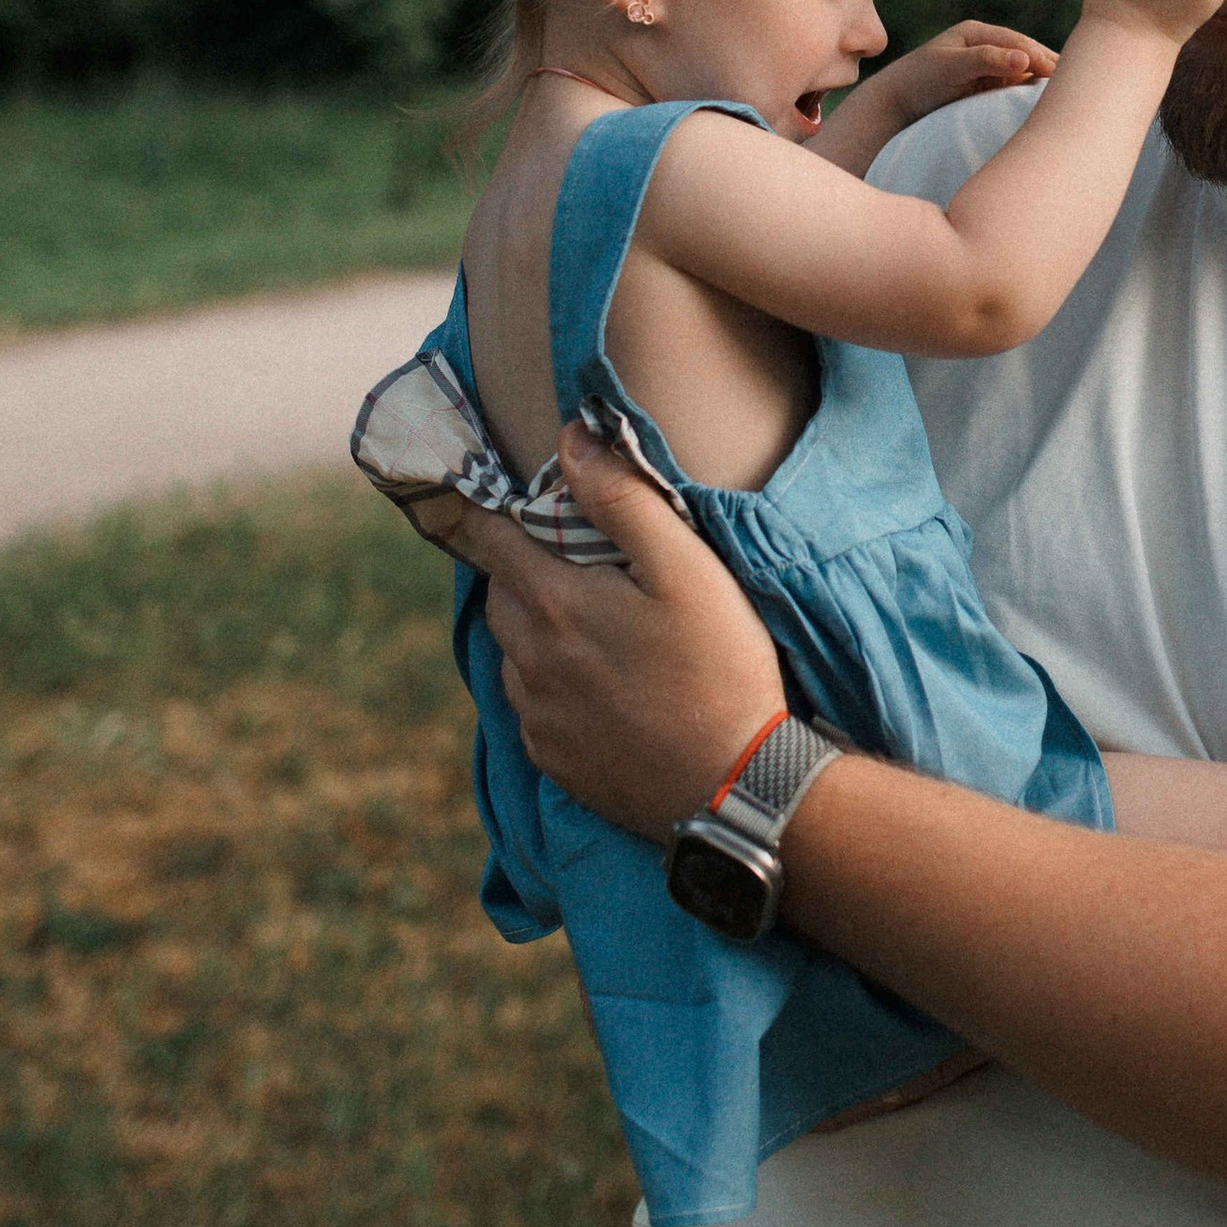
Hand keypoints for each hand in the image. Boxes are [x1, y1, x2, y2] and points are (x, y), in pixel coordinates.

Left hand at [439, 423, 785, 838]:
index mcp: (554, 605)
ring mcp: (539, 718)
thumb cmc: (720, 668)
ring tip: (587, 627)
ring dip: (534, 631)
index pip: (491, 541)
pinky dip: (549, 686)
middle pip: (499, 597)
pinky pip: (531, 709)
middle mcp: (530, 662)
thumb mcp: (687, 570)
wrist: (736, 786)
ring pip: (512, 654)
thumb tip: (572, 441)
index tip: (493, 499)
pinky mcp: (554, 761)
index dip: (491, 513)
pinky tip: (598, 687)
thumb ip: (625, 501)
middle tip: (564, 560)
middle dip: (519, 570)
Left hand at [815, 19, 1056, 173]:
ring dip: (1045, 81)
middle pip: (1027, 54)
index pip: (1019, 43)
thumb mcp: (951, 68)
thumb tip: (1023, 58)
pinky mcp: (988, 86)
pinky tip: (1047, 105)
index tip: (1062, 74)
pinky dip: (1032, 93)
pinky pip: (1017, 87)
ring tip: (1071, 96)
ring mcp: (989, 66)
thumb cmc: (919, 81)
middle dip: (1051, 67)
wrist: (895, 104)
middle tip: (1081, 83)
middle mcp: (987, 46)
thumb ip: (986, 61)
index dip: (1042, 57)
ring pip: (1026, 72)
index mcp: (978, 33)